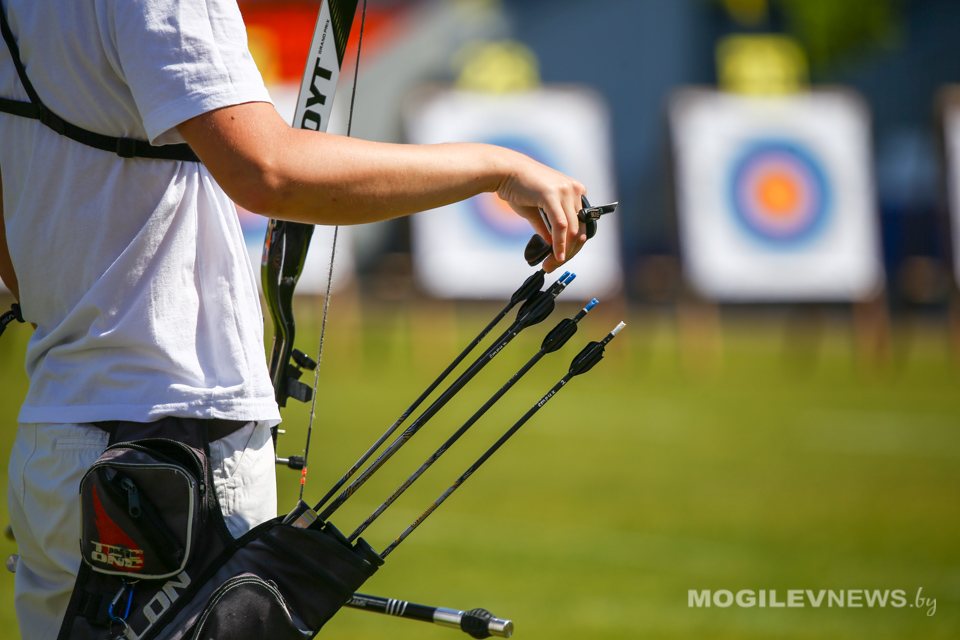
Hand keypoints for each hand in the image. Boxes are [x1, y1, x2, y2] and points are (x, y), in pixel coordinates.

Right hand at [494, 151, 586, 272]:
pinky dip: (560, 244)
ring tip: (550, 265)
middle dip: (569, 252)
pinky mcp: (553, 195)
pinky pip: (561, 226)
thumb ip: (547, 226)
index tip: (560, 259)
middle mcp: (575, 190)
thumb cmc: (518, 187)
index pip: (583, 225)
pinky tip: (555, 257)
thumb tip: (553, 245)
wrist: (504, 171)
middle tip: (553, 265)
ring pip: (573, 231)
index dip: (573, 246)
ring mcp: (566, 191)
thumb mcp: (537, 210)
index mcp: (575, 192)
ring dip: (562, 252)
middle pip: (581, 230)